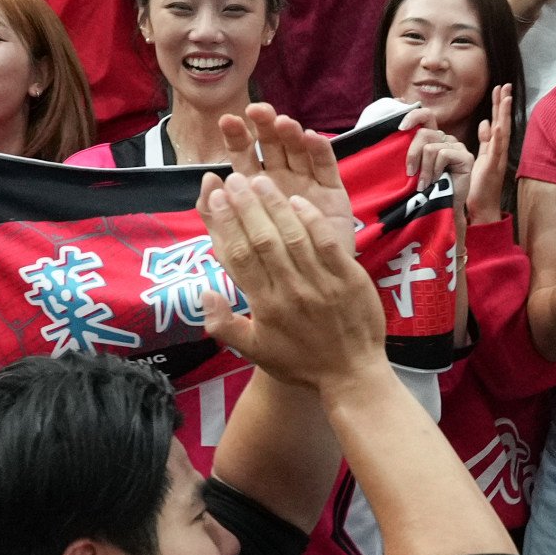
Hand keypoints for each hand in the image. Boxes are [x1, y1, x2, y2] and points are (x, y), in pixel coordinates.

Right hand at [193, 158, 381, 389]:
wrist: (351, 375)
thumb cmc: (300, 363)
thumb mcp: (254, 351)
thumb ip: (223, 324)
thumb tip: (204, 292)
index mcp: (265, 306)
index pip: (238, 257)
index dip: (224, 224)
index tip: (213, 198)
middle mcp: (290, 291)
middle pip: (262, 240)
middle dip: (245, 207)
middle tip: (233, 179)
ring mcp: (321, 283)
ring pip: (292, 236)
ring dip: (274, 205)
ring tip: (259, 181)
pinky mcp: (349, 278)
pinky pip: (326, 242)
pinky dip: (311, 220)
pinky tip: (297, 199)